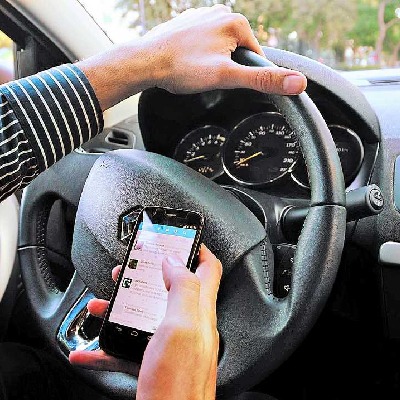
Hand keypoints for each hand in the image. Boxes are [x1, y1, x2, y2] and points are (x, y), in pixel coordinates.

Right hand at [69, 244, 221, 399]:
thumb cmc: (177, 386)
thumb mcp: (182, 327)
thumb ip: (182, 289)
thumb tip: (175, 261)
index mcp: (199, 312)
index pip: (209, 268)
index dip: (197, 248)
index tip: (179, 237)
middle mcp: (189, 325)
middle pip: (173, 287)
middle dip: (152, 271)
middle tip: (134, 265)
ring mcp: (172, 344)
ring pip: (148, 313)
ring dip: (127, 303)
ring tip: (107, 300)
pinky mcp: (156, 362)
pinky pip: (131, 346)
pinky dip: (111, 343)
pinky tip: (93, 348)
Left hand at [77, 5, 306, 109]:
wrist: (145, 62)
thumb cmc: (183, 68)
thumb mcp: (227, 77)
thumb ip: (262, 80)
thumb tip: (299, 83)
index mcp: (236, 22)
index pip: (255, 56)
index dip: (242, 75)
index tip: (224, 81)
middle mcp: (220, 13)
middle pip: (237, 53)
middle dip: (225, 69)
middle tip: (205, 77)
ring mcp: (202, 16)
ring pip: (219, 49)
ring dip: (210, 64)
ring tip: (192, 70)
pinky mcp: (187, 23)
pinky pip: (202, 44)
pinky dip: (197, 56)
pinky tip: (185, 63)